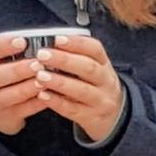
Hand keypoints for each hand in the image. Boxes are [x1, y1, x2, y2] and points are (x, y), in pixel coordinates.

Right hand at [0, 36, 53, 137]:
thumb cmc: (15, 76)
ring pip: (8, 94)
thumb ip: (27, 52)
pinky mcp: (4, 117)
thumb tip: (49, 43)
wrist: (5, 108)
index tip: (23, 41)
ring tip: (44, 81)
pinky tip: (48, 97)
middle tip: (38, 64)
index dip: (5, 45)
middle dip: (19, 69)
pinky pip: (21, 110)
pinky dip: (36, 104)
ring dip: (27, 87)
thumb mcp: (14, 61)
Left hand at [34, 31, 126, 146]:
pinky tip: (43, 95)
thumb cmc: (95, 86)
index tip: (57, 39)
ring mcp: (100, 100)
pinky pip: (73, 109)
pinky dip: (57, 102)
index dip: (76, 43)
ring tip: (40, 75)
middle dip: (64, 60)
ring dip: (59, 82)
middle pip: (88, 68)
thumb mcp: (94, 69)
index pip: (95, 49)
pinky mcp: (91, 117)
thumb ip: (76, 57)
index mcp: (104, 64)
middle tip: (42, 55)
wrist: (114, 115)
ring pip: (82, 90)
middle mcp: (105, 81)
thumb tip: (49, 45)